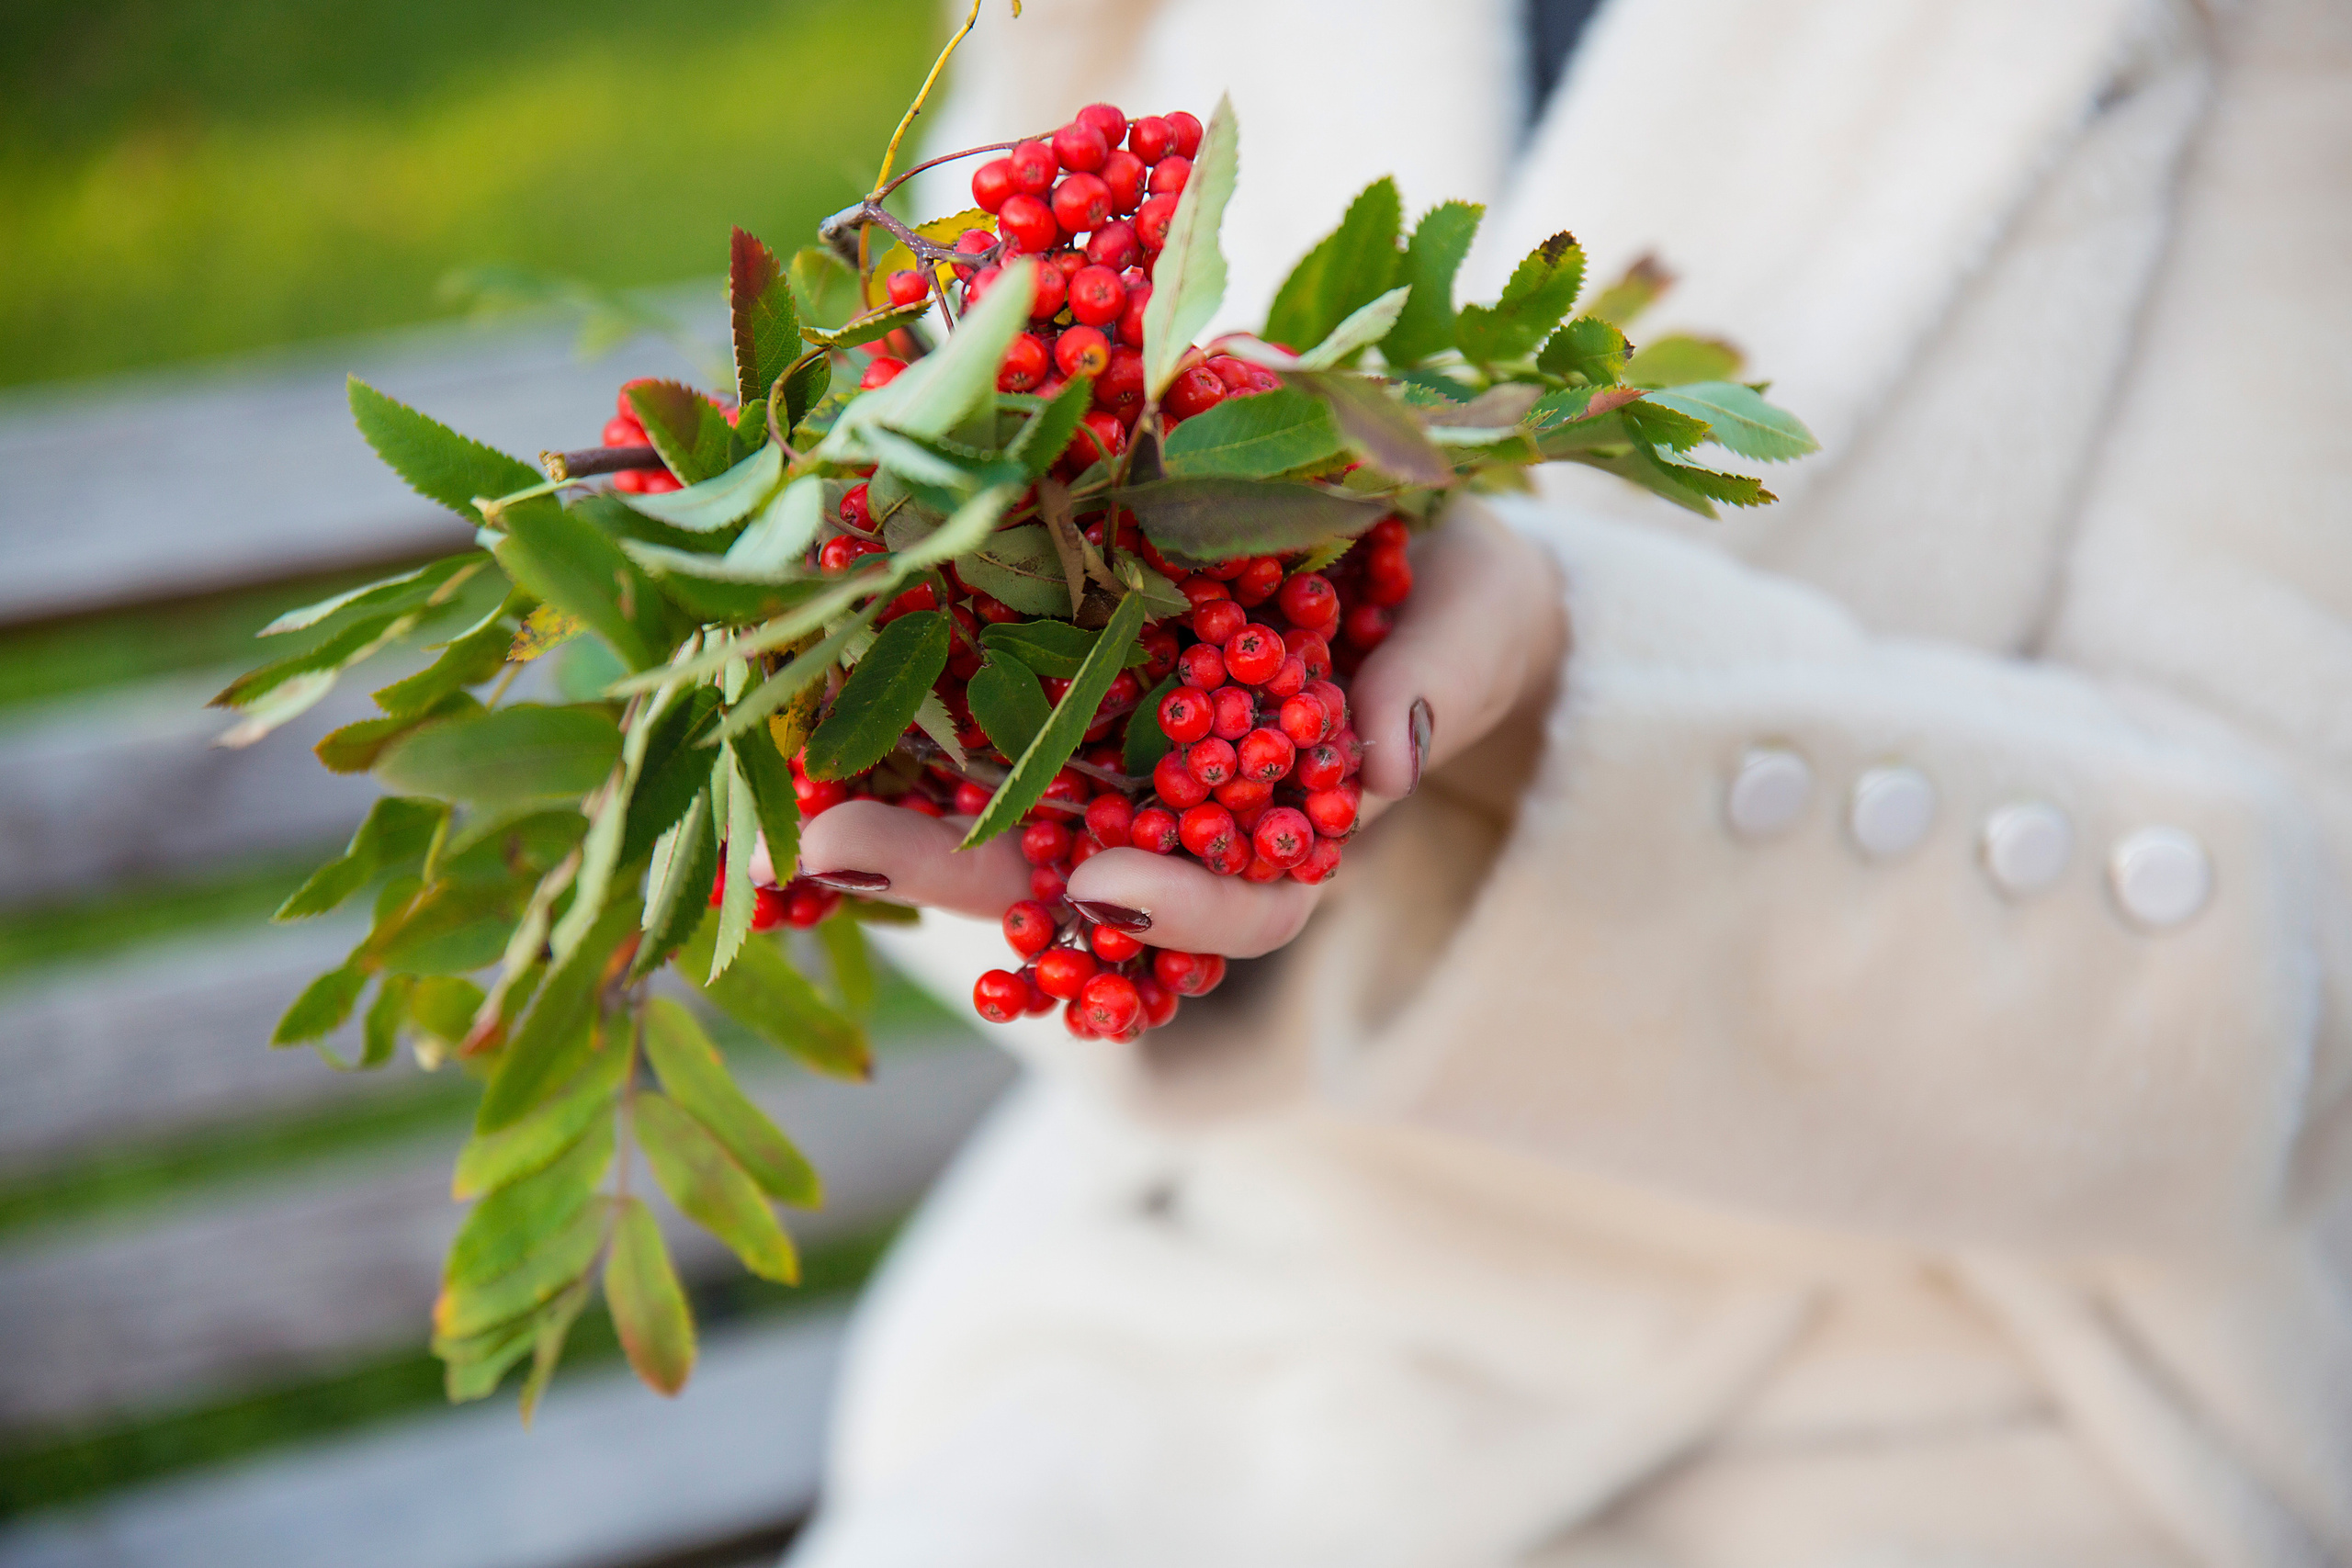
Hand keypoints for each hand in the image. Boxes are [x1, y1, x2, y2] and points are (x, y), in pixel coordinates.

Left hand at [792, 497, 1566, 957]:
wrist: (1427, 532)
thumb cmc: (1465, 595)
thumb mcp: (1480, 613)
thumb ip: (1440, 678)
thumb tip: (1385, 757)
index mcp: (1291, 815)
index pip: (1239, 895)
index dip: (1179, 906)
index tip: (1104, 887)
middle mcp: (1183, 805)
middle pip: (1073, 867)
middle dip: (956, 868)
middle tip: (837, 850)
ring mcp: (1116, 744)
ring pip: (998, 796)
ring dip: (887, 803)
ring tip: (777, 793)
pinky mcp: (1061, 663)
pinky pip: (970, 700)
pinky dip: (887, 709)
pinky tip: (792, 700)